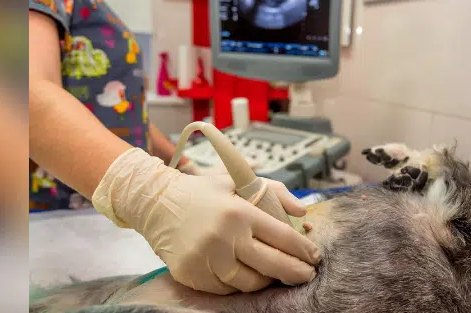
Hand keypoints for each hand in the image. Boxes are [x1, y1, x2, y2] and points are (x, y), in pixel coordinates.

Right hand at [92, 148, 319, 294]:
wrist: (155, 203)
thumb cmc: (202, 192)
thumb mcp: (238, 181)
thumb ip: (274, 192)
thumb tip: (303, 212)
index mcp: (239, 211)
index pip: (282, 236)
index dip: (303, 250)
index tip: (315, 257)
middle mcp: (224, 237)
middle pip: (272, 265)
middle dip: (295, 273)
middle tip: (307, 275)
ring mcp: (206, 258)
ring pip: (249, 283)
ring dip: (266, 280)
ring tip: (274, 274)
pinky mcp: (192, 274)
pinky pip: (225, 289)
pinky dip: (239, 284)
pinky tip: (245, 274)